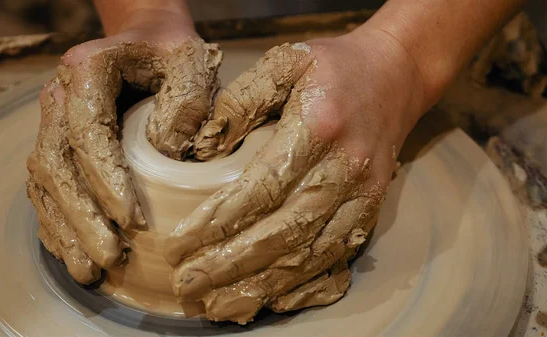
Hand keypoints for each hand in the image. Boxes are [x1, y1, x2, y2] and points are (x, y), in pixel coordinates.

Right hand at [26, 13, 221, 283]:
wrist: (144, 42)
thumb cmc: (170, 54)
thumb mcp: (189, 63)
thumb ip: (186, 101)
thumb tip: (168, 152)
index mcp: (87, 70)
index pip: (88, 130)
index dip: (105, 178)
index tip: (131, 220)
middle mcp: (59, 96)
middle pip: (56, 163)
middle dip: (82, 216)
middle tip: (110, 257)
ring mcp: (52, 123)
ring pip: (45, 182)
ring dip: (65, 230)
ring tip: (89, 271)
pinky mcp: (57, 145)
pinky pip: (46, 189)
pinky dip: (58, 225)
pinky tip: (75, 254)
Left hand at [165, 29, 425, 322]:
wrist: (396, 74)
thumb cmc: (333, 66)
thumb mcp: (284, 61)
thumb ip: (240, 101)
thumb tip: (201, 151)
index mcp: (318, 127)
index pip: (261, 187)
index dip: (218, 222)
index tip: (180, 244)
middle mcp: (345, 167)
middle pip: (284, 231)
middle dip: (231, 263)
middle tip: (188, 283)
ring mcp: (364, 192)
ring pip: (310, 253)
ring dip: (262, 283)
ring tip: (218, 302)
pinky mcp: (371, 207)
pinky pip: (338, 257)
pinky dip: (304, 285)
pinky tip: (271, 299)